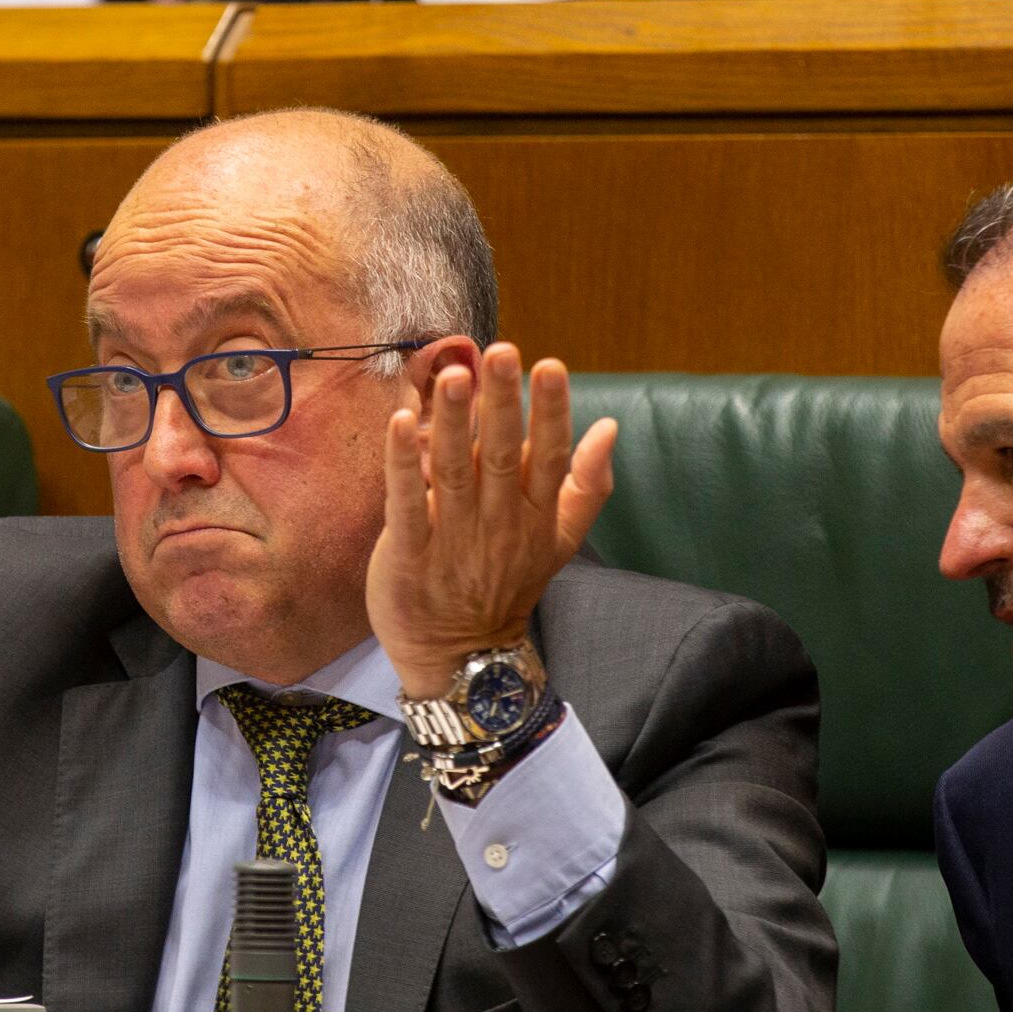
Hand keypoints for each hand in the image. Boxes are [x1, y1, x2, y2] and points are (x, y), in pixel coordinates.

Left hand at [369, 344, 616, 696]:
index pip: (549, 457)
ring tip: (456, 376)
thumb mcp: (560, 541)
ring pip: (455, 473)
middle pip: (501, 457)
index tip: (551, 366)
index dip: (551, 412)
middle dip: (502, 403)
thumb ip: (587, 485)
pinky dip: (402, 465)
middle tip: (501, 352)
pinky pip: (406, 504)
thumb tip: (610, 427)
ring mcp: (452, 541)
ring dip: (455, 423)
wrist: (463, 659)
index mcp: (536, 517)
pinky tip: (402, 423)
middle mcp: (498, 525)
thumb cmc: (507, 586)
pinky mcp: (408, 555)